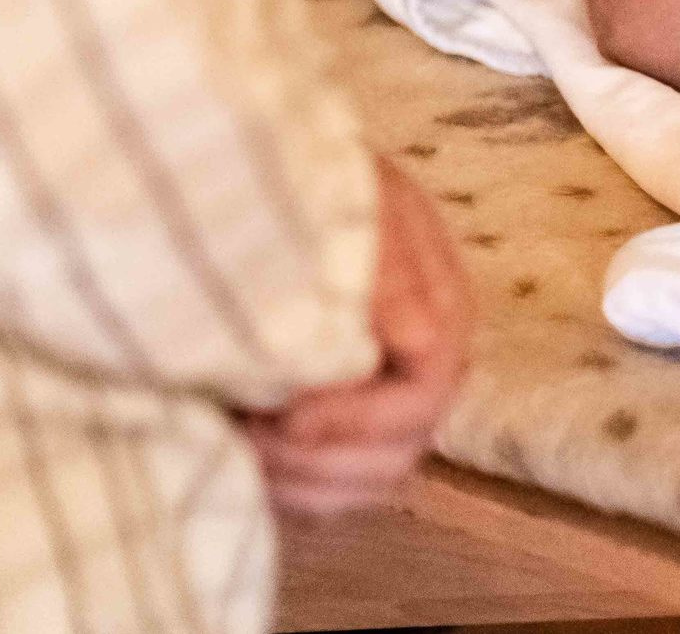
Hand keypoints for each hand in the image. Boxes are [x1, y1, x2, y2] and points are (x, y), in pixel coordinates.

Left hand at [244, 156, 470, 518]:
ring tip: (238, 440)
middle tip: (246, 430)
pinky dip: (292, 491)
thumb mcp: (352, 202)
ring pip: (370, 480)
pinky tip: (244, 458)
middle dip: (321, 453)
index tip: (283, 409)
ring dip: (302, 478)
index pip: (428, 385)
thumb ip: (383, 264)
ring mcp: (390, 400)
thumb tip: (416, 340)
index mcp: (441, 304)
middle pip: (402, 446)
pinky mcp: (348, 427)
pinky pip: (336, 492)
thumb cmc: (309, 187)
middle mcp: (428, 362)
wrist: (267, 189)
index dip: (360, 413)